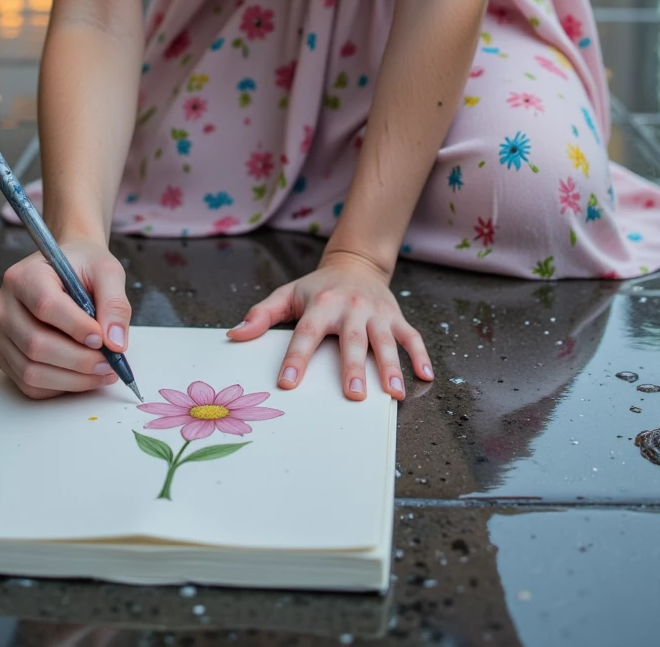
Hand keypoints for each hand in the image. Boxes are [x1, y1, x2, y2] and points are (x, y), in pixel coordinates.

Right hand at [0, 239, 130, 398]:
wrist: (67, 269)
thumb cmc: (84, 268)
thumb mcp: (106, 271)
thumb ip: (114, 303)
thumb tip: (115, 343)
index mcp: (24, 276)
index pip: (45, 306)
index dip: (76, 327)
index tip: (103, 339)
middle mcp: (3, 305)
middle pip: (36, 344)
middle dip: (78, 360)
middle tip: (110, 363)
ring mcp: (0, 333)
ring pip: (31, 370)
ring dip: (72, 379)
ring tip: (102, 372)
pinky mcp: (5, 356)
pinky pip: (29, 384)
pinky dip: (60, 386)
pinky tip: (83, 377)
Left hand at [226, 247, 433, 400]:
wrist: (355, 264)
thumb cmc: (317, 288)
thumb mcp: (287, 294)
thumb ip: (261, 315)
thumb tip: (234, 336)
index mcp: (321, 304)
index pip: (306, 333)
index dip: (296, 358)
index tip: (287, 383)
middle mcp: (351, 308)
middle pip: (352, 340)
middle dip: (353, 367)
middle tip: (354, 394)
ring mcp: (376, 313)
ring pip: (385, 341)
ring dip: (391, 366)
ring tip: (393, 393)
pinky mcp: (395, 317)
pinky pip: (411, 337)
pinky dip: (420, 355)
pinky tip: (425, 377)